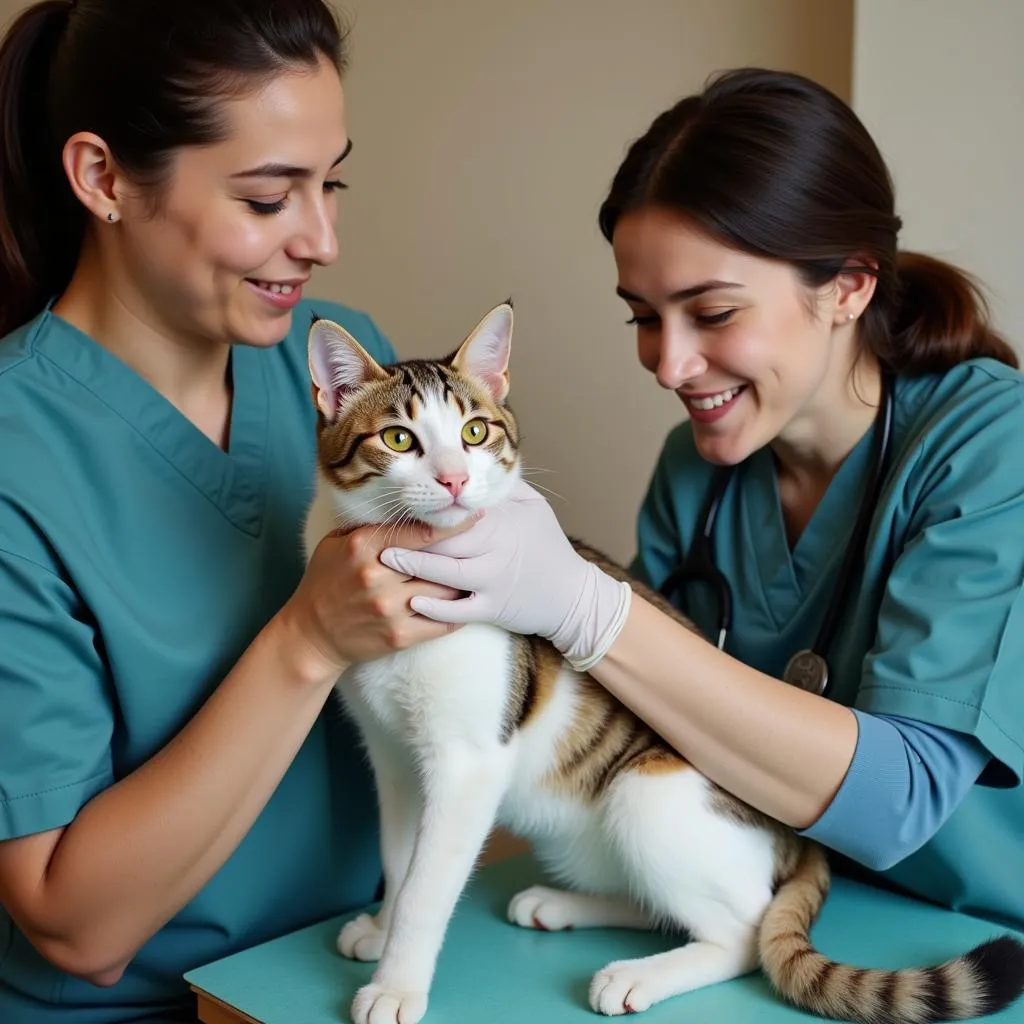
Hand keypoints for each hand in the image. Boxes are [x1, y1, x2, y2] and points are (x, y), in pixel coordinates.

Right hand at [277, 517, 476, 682]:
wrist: (311, 634)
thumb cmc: (326, 581)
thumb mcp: (336, 543)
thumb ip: (370, 526)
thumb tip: (407, 505)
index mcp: (364, 546)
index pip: (421, 532)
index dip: (453, 523)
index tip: (476, 514)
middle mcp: (379, 576)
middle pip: (438, 560)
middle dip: (465, 552)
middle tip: (490, 541)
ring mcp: (390, 608)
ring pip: (445, 591)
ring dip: (463, 583)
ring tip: (480, 572)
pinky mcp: (399, 636)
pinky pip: (443, 622)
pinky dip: (459, 612)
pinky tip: (469, 602)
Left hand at [378, 481, 631, 670]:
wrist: (573, 597)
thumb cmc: (550, 547)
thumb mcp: (535, 507)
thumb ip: (505, 486)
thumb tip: (473, 464)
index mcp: (504, 522)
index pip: (459, 511)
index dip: (429, 507)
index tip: (404, 499)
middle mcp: (497, 551)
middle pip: (446, 539)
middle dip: (411, 535)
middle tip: (378, 530)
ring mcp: (494, 582)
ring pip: (447, 573)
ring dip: (413, 566)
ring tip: (383, 560)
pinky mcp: (493, 610)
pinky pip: (459, 612)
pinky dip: (435, 609)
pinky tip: (411, 602)